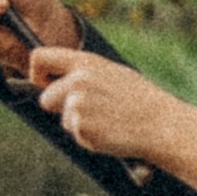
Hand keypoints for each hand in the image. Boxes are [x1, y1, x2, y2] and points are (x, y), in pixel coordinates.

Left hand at [28, 45, 196, 186]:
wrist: (160, 124)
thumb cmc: (139, 100)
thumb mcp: (112, 73)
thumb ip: (83, 73)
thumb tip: (57, 80)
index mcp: (85, 62)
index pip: (39, 57)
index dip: (36, 73)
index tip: (44, 84)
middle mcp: (78, 81)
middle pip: (45, 98)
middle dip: (60, 108)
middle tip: (90, 111)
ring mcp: (78, 105)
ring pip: (63, 120)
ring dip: (79, 124)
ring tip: (107, 120)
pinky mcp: (81, 127)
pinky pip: (75, 135)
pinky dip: (88, 137)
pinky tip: (109, 131)